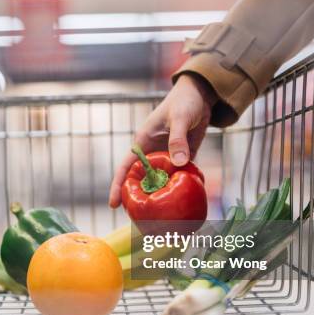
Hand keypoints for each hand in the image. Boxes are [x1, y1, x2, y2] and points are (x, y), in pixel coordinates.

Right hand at [108, 73, 217, 207]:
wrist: (200, 95)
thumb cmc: (184, 102)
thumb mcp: (179, 118)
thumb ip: (178, 140)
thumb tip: (179, 163)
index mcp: (143, 142)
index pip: (126, 167)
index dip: (118, 185)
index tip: (113, 204)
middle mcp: (152, 152)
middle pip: (141, 178)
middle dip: (138, 196)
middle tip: (138, 219)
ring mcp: (166, 156)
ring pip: (159, 180)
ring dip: (159, 194)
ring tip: (159, 217)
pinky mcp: (181, 157)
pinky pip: (177, 175)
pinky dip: (178, 186)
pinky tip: (182, 201)